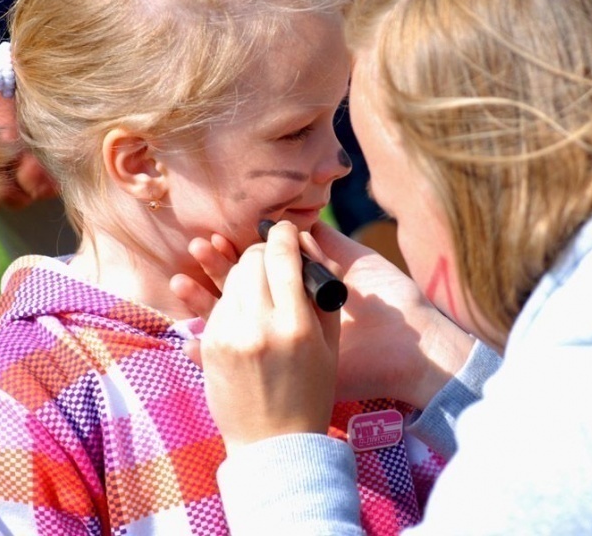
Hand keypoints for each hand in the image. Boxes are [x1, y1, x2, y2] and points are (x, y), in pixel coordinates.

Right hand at [172, 221, 474, 409]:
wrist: (409, 351)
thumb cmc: (389, 301)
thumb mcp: (356, 264)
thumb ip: (326, 243)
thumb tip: (293, 219)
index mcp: (299, 290)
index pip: (257, 265)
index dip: (240, 250)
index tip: (224, 233)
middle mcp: (285, 315)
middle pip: (238, 288)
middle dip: (217, 267)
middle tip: (200, 247)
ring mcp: (280, 343)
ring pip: (228, 321)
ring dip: (202, 301)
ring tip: (182, 281)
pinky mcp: (282, 371)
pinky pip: (231, 365)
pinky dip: (206, 354)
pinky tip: (188, 338)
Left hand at [197, 221, 339, 453]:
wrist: (274, 442)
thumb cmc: (311, 391)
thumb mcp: (328, 344)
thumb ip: (317, 295)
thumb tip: (302, 251)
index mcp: (296, 325)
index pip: (282, 257)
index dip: (284, 235)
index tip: (285, 228)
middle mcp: (259, 326)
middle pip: (252, 259)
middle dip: (263, 252)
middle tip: (272, 257)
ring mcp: (229, 336)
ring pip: (230, 277)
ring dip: (244, 272)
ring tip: (257, 284)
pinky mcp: (208, 345)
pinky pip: (216, 302)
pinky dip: (230, 298)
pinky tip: (241, 309)